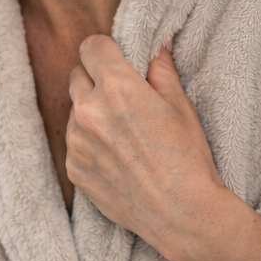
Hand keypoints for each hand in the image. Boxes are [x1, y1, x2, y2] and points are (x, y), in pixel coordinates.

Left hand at [67, 35, 260, 260]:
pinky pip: (73, 142)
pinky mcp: (73, 168)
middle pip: (77, 74)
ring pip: (73, 109)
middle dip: (96, 79)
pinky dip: (88, 143)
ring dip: (91, 112)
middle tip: (122, 97)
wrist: (180, 215)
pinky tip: (116, 157)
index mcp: (117, 88)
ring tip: (123, 133)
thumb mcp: (181, 107)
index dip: (106, 51)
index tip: (117, 60)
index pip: (91, 46)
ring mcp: (76, 141)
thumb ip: (160, 70)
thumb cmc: (187, 159)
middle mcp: (89, 111)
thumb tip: (155, 45)